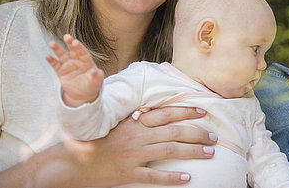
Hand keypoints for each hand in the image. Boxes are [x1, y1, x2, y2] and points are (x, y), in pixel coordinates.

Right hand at [46, 34, 103, 106]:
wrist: (83, 94)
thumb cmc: (92, 85)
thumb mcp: (97, 81)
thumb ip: (97, 76)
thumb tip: (95, 71)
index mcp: (87, 61)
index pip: (83, 52)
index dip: (79, 47)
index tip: (75, 42)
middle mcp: (77, 61)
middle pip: (73, 50)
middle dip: (70, 43)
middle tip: (67, 36)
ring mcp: (68, 66)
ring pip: (62, 55)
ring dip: (57, 49)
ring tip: (52, 43)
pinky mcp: (61, 72)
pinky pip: (56, 65)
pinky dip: (51, 61)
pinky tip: (47, 57)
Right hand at [69, 107, 217, 186]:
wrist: (73, 162)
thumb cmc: (97, 141)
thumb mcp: (118, 124)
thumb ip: (138, 117)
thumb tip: (157, 110)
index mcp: (135, 122)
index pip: (167, 113)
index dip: (187, 111)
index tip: (204, 111)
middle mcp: (137, 136)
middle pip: (174, 132)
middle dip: (198, 133)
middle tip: (214, 137)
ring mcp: (134, 155)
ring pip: (170, 151)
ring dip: (193, 152)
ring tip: (209, 153)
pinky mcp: (129, 174)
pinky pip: (155, 176)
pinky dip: (172, 177)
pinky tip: (187, 177)